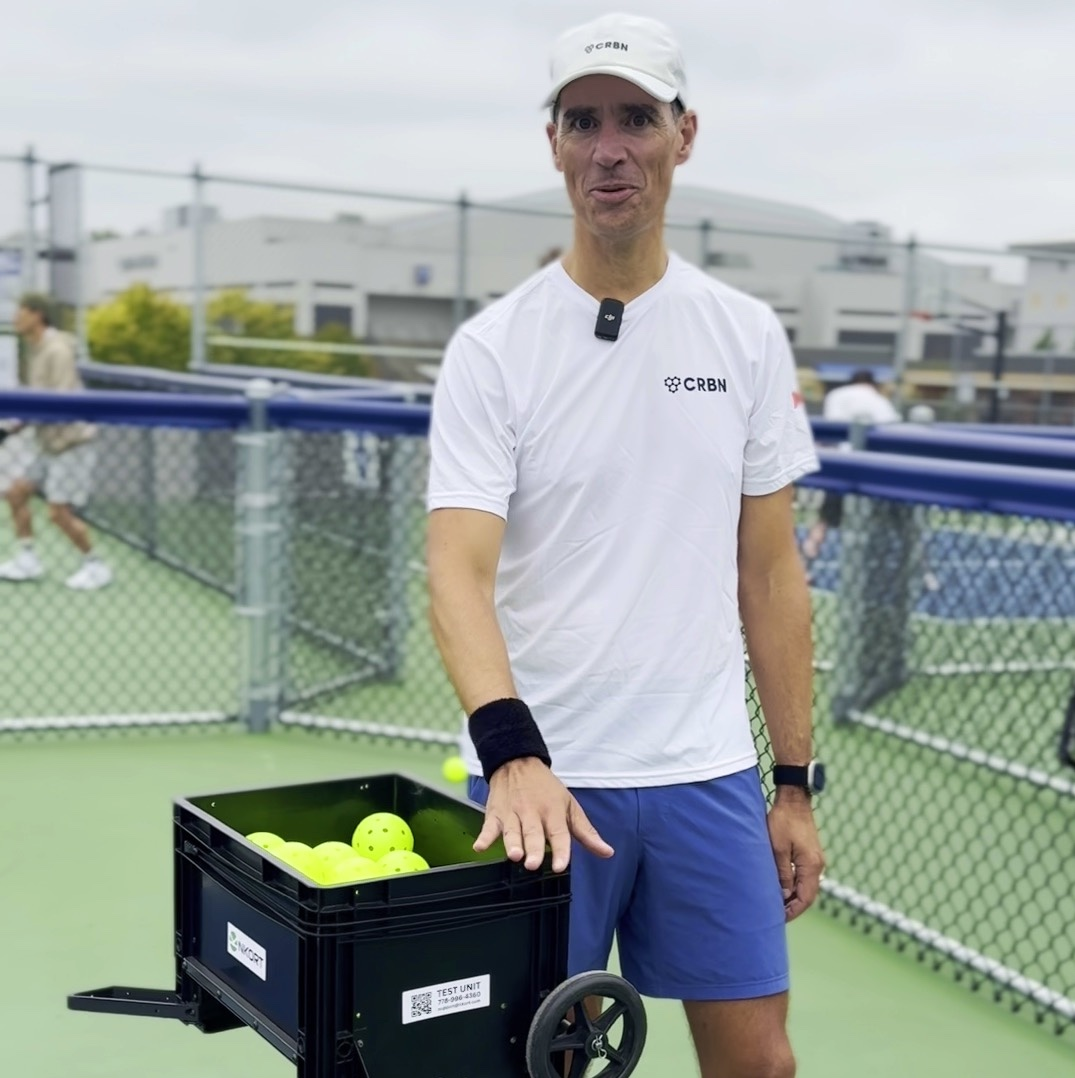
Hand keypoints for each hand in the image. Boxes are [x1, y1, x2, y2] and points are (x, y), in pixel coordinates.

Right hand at [473, 757, 614, 872]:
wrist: (517, 761)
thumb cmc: (547, 789)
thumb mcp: (570, 806)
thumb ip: (586, 832)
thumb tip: (607, 852)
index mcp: (553, 812)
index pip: (559, 834)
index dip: (561, 850)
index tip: (562, 866)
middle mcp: (533, 814)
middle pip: (533, 834)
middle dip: (534, 848)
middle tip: (533, 863)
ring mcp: (512, 813)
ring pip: (512, 831)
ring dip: (512, 842)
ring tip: (514, 855)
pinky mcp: (495, 813)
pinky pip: (488, 826)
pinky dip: (483, 836)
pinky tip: (479, 847)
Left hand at [767, 790, 824, 921]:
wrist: (794, 799)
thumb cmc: (783, 821)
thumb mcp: (777, 849)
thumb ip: (781, 874)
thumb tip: (783, 896)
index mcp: (811, 866)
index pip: (805, 898)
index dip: (792, 911)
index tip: (778, 919)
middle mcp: (817, 865)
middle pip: (808, 895)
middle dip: (793, 907)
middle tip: (775, 915)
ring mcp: (815, 859)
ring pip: (807, 886)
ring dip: (794, 897)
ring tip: (776, 904)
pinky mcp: (810, 854)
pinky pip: (805, 877)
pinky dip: (795, 886)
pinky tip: (783, 888)